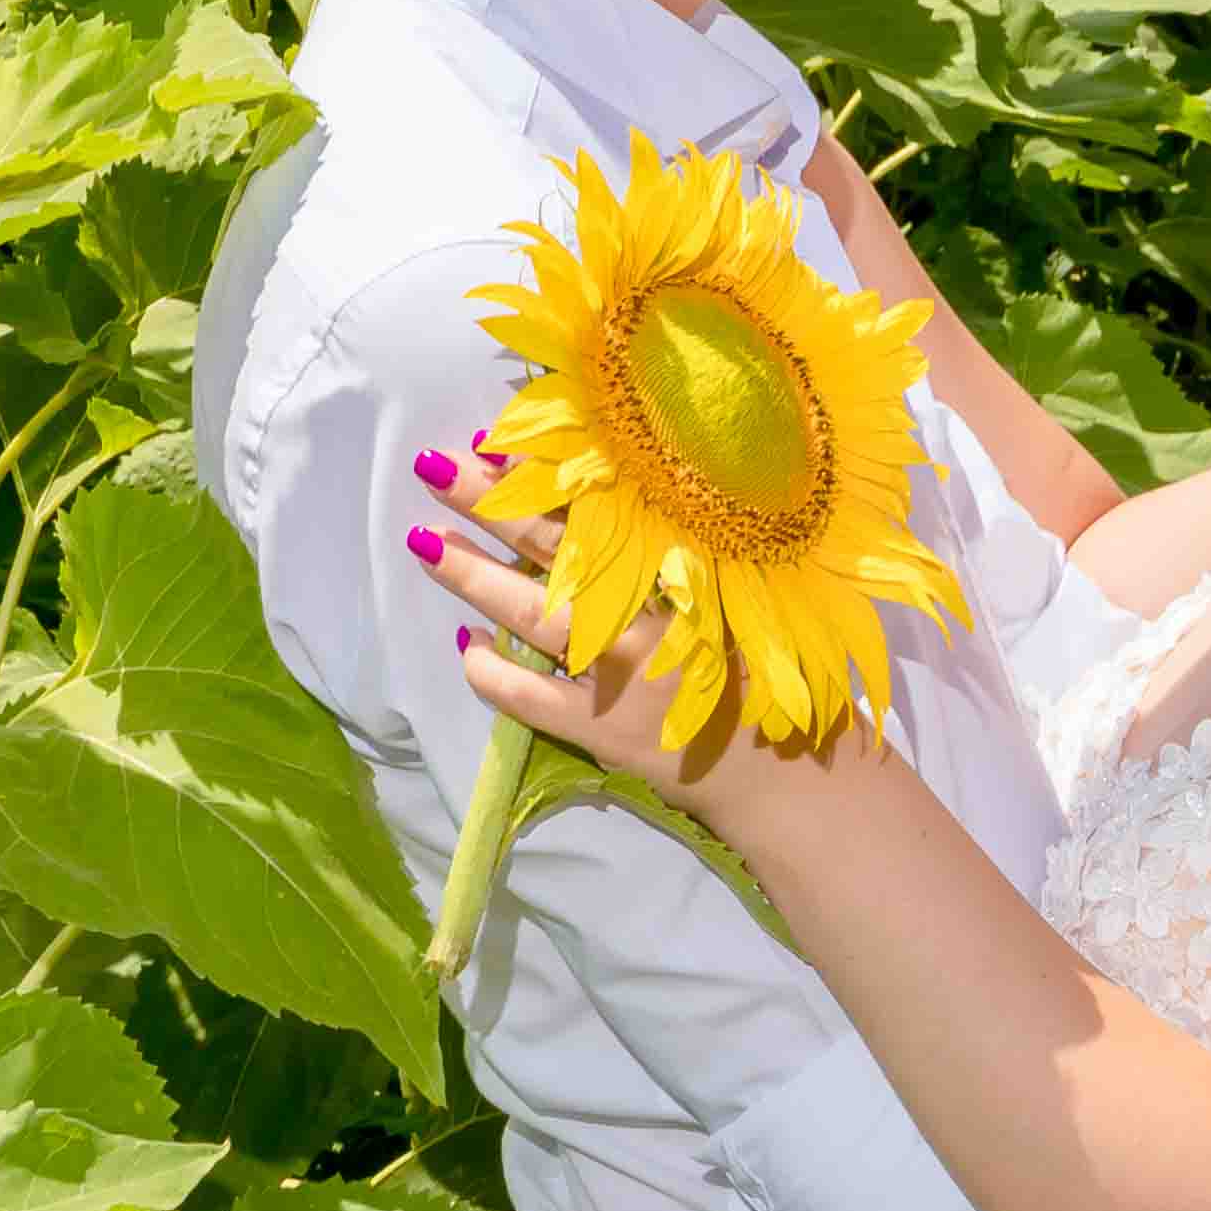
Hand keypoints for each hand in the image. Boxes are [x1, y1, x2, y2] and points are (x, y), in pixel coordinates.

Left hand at [401, 465, 837, 837]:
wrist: (786, 772)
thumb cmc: (765, 670)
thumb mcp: (738, 592)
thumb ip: (683, 549)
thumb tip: (609, 496)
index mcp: (684, 569)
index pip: (603, 505)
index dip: (546, 472)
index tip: (499, 438)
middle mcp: (648, 612)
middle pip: (555, 545)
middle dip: (491, 503)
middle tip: (436, 463)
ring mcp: (621, 673)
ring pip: (530, 614)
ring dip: (472, 575)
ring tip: (425, 539)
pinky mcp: (603, 730)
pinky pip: (530, 697)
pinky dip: (491, 672)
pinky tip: (463, 648)